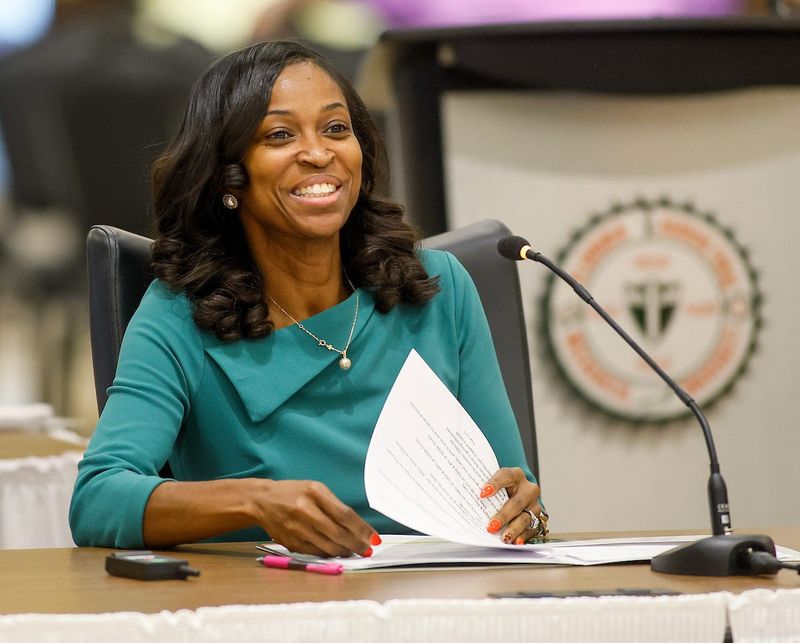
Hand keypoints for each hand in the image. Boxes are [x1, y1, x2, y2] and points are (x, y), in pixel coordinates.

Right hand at [252, 479, 378, 556]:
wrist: (262, 501)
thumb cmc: (294, 493)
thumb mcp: (315, 490)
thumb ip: (335, 506)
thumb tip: (358, 528)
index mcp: (314, 492)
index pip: (345, 515)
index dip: (362, 529)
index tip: (374, 538)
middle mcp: (305, 510)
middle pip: (338, 533)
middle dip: (357, 544)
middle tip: (368, 549)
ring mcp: (297, 528)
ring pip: (328, 547)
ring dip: (345, 552)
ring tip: (355, 551)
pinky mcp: (291, 543)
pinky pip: (316, 553)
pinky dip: (330, 555)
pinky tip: (337, 553)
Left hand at [480, 467, 544, 544]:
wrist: (519, 492)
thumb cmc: (502, 488)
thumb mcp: (496, 483)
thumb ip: (485, 490)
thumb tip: (465, 498)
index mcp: (516, 476)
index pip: (506, 476)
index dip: (495, 483)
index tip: (483, 493)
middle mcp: (528, 489)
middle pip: (517, 502)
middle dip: (504, 515)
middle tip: (492, 525)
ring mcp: (534, 505)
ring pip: (526, 517)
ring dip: (514, 528)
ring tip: (504, 537)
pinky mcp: (537, 518)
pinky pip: (532, 529)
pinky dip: (524, 536)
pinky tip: (516, 542)